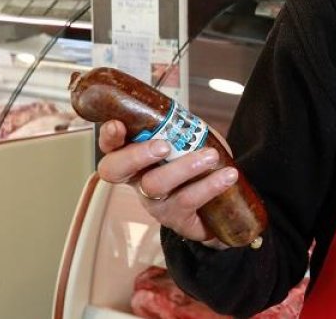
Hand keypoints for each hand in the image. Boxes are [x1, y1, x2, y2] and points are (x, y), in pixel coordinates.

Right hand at [95, 119, 238, 247]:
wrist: (221, 206)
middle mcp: (138, 181)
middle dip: (137, 155)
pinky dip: (209, 185)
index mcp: (136, 158)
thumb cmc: (198, 167)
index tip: (118, 125)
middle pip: (117, 170)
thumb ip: (182, 128)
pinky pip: (187, 201)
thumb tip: (184, 116)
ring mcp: (153, 202)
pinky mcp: (175, 218)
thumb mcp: (189, 143)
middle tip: (163, 146)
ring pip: (155, 185)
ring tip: (211, 156)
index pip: (110, 147)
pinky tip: (227, 175)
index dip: (108, 137)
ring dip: (185, 167)